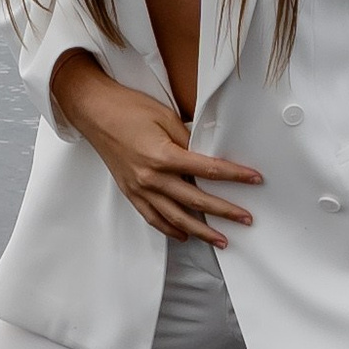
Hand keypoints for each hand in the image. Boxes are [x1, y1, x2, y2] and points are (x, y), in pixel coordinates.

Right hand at [52, 52, 262, 247]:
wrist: (93, 112)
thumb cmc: (128, 108)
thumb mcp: (165, 116)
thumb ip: (187, 140)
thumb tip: (208, 156)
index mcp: (163, 155)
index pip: (208, 170)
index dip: (234, 175)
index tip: (254, 179)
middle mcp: (151, 177)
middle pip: (196, 199)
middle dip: (224, 211)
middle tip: (246, 219)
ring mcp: (139, 187)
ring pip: (175, 216)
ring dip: (200, 230)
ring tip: (221, 240)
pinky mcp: (129, 191)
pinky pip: (152, 217)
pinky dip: (169, 228)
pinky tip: (184, 235)